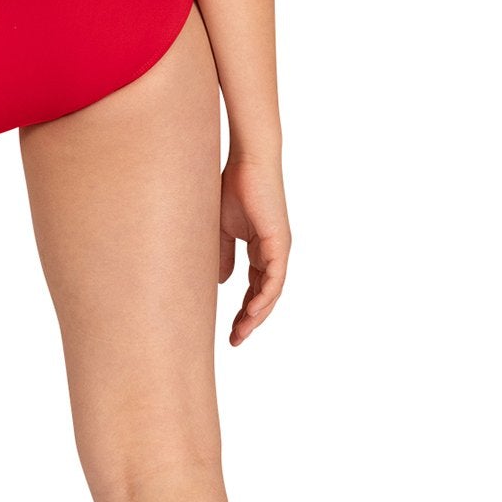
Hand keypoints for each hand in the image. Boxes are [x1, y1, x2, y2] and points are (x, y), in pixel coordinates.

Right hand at [218, 149, 289, 345]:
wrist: (247, 162)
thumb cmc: (233, 187)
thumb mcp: (221, 230)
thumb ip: (222, 255)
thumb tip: (223, 283)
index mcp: (260, 249)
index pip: (254, 288)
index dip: (243, 310)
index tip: (230, 330)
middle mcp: (273, 252)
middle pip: (264, 295)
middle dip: (250, 320)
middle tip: (235, 340)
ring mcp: (278, 249)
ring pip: (271, 292)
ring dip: (256, 315)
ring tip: (242, 333)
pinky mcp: (279, 243)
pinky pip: (275, 278)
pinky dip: (264, 297)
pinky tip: (252, 313)